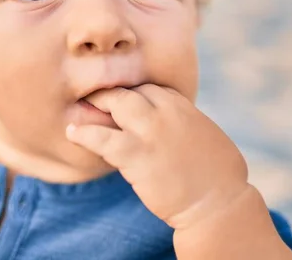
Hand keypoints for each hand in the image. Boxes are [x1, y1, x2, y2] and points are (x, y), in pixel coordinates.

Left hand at [66, 84, 248, 229]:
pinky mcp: (136, 154)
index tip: (120, 103)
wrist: (218, 203)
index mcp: (182, 105)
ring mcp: (150, 130)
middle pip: (129, 91)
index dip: (132, 94)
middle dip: (110, 95)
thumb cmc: (220, 175)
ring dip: (96, 105)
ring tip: (79, 111)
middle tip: (94, 101)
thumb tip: (172, 121)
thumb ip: (184, 120)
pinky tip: (72, 132)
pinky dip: (83, 133)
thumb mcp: (205, 133)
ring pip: (115, 103)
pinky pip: (101, 138)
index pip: (148, 88)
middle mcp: (166, 111)